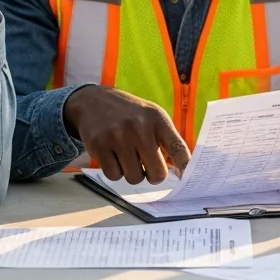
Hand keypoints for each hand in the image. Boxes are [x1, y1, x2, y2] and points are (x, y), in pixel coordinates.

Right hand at [64, 85, 190, 185]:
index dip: (185, 167)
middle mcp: (139, 127)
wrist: (93, 101)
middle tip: (148, 167)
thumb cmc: (130, 115)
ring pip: (134, 178)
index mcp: (157, 119)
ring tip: (127, 157)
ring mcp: (118, 136)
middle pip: (157, 174)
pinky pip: (114, 175)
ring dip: (132, 173)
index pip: (178, 148)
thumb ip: (167, 141)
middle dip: (153, 175)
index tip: (186, 177)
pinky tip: (113, 156)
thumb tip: (183, 170)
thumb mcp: (153, 117)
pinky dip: (115, 171)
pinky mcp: (99, 145)